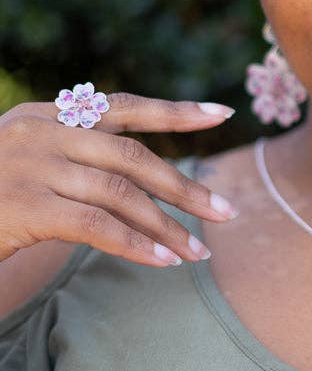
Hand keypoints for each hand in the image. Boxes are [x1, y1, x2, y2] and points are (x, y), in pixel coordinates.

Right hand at [0, 93, 240, 266]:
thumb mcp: (28, 158)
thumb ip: (76, 154)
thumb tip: (142, 177)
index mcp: (47, 115)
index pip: (123, 108)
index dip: (176, 112)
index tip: (222, 114)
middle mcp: (42, 132)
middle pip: (133, 156)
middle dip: (185, 185)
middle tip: (227, 212)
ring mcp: (33, 167)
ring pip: (121, 194)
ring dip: (167, 226)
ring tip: (199, 253)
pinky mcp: (26, 207)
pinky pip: (98, 228)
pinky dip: (137, 245)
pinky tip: (164, 263)